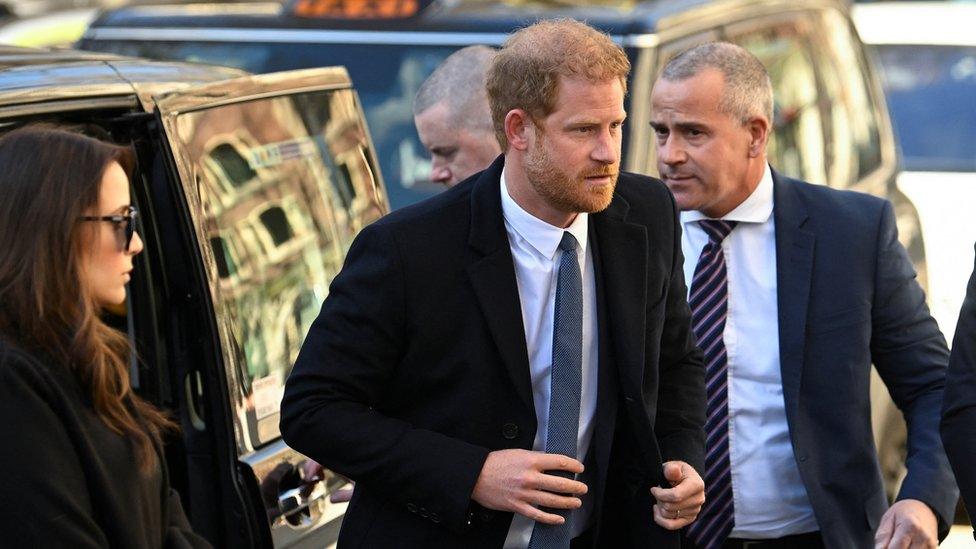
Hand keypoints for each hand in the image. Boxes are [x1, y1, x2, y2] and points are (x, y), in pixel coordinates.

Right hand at [471, 449, 586, 524]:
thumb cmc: (494, 463)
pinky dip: (551, 518)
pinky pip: (538, 515)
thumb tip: (551, 462)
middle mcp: (530, 478)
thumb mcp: (517, 453)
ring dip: (568, 502)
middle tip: (582, 488)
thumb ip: (535, 458)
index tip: (579, 468)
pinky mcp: (518, 506)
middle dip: (575, 487)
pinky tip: (559, 518)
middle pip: (560, 483)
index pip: (559, 462)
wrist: (475, 476)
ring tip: (576, 502)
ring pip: (553, 500)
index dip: (573, 465)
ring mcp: (525, 494)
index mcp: (531, 461)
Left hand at [649, 461, 704, 529]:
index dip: (660, 494)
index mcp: (697, 485)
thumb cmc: (676, 472)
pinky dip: (660, 519)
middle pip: (670, 507)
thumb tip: (673, 471)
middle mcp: (699, 499)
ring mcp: (695, 510)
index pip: (676, 496)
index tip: (653, 489)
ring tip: (661, 498)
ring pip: (668, 515)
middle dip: (659, 499)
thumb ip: (671, 469)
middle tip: (658, 492)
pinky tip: (658, 510)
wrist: (684, 478)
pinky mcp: (690, 519)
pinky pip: (671, 525)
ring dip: (660, 507)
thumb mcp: (673, 466)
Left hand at [874, 499, 937, 548]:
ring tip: (899, 543)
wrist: (924, 508)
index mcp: (910, 526)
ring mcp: (930, 544)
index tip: (884, 547)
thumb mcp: (888, 518)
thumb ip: (883, 537)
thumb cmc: (903, 512)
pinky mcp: (933, 548)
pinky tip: (908, 545)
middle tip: (892, 543)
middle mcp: (923, 537)